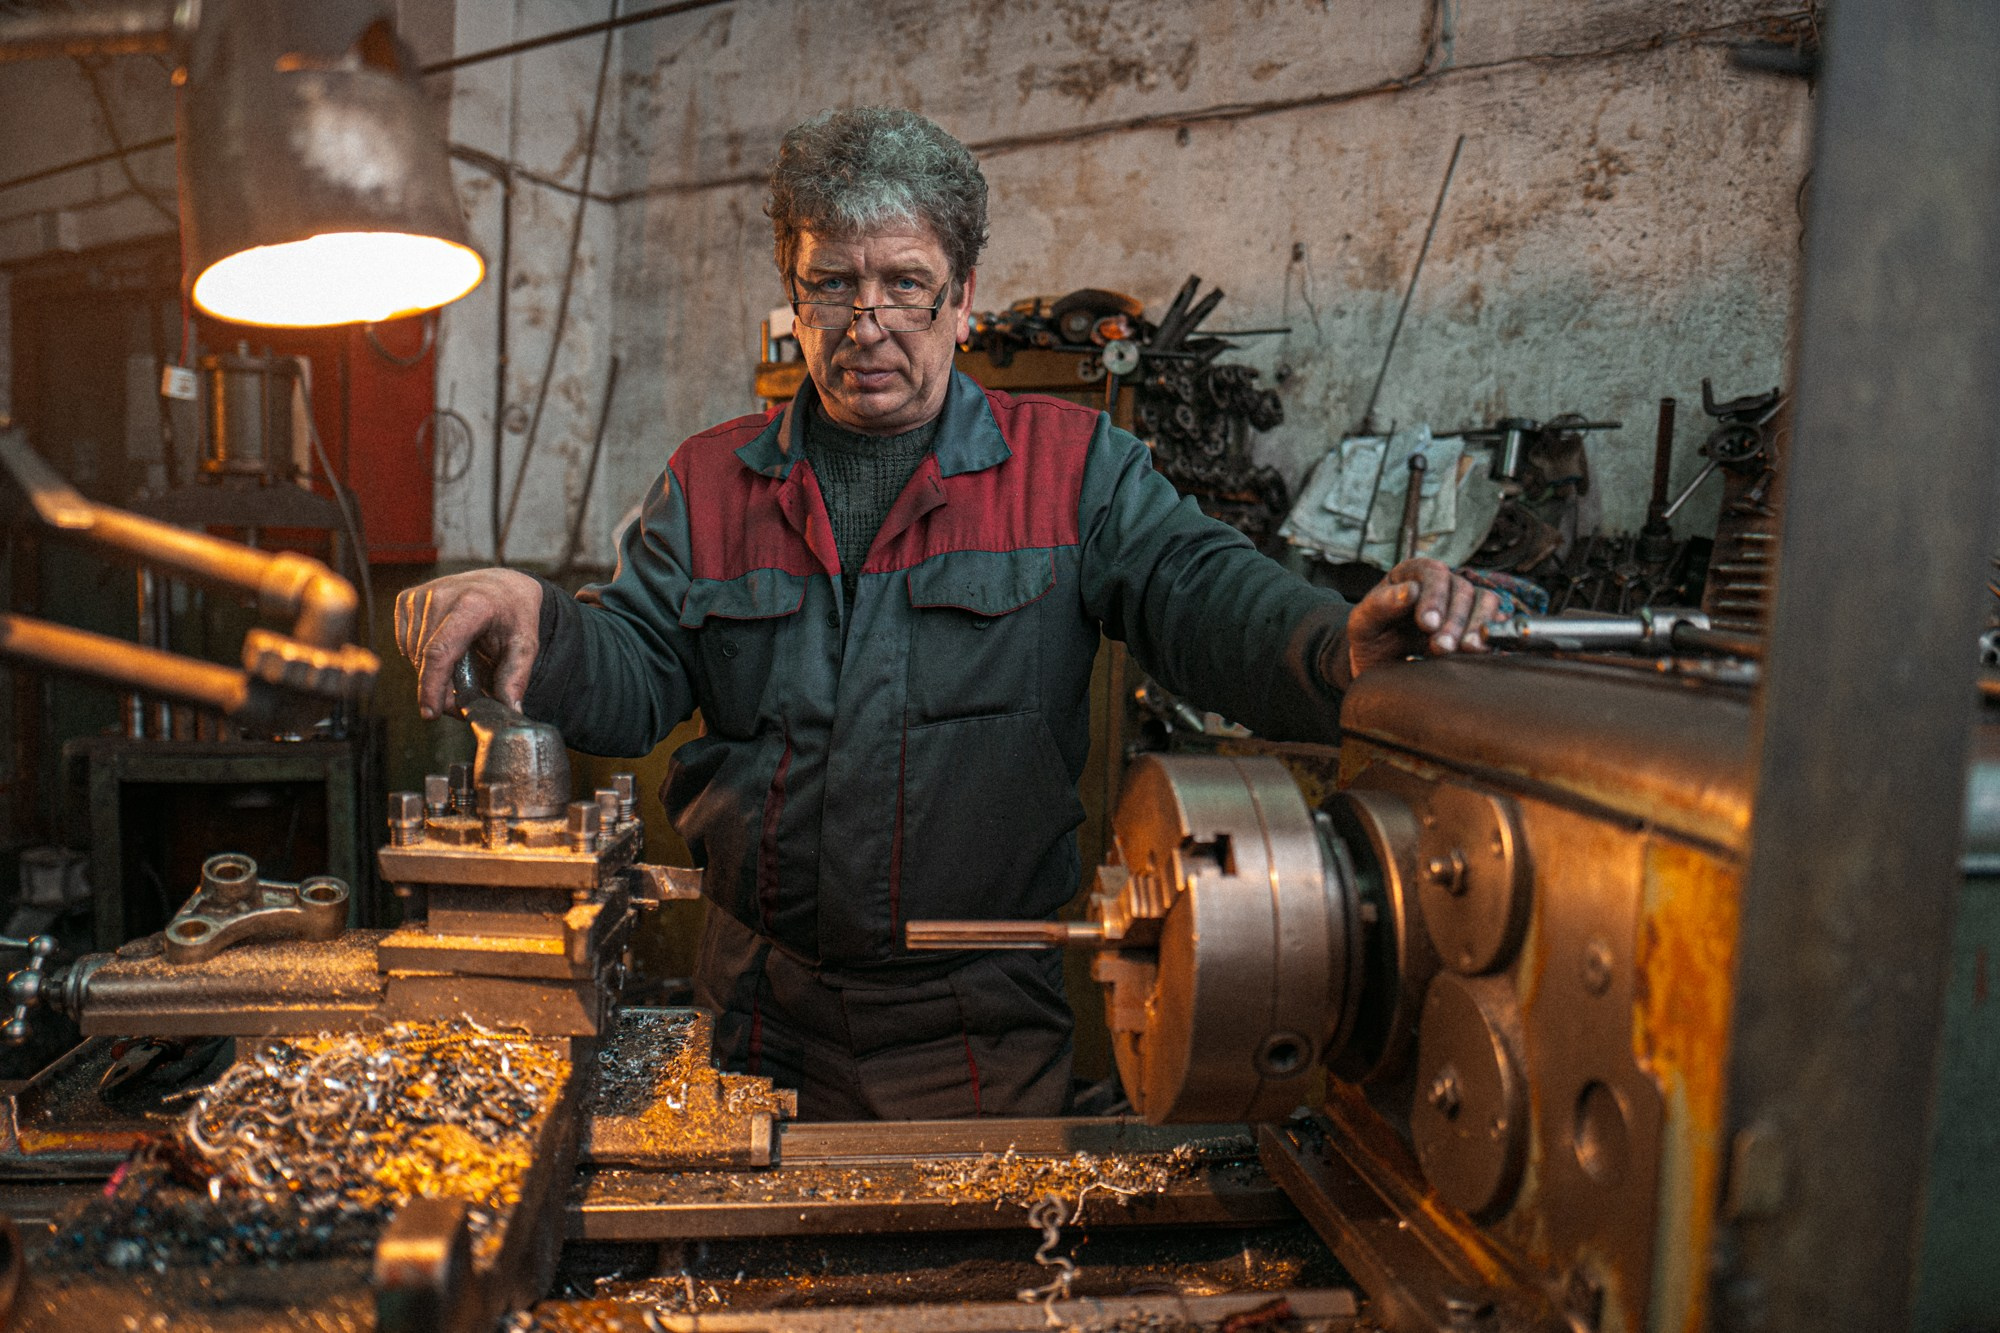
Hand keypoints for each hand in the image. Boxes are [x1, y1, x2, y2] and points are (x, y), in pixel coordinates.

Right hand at [393, 569, 543, 718]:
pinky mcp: (407, 598)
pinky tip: (446, 649)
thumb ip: (516, 677)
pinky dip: (422, 656)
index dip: (432, 686)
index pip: (440, 651)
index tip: (431, 713)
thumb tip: (510, 710)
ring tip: (462, 668)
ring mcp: (421, 595)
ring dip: (433, 673)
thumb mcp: (526, 643)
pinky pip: (406, 644)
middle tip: (464, 700)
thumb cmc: (514, 614)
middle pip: (426, 659)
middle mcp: (441, 595)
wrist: (502, 585)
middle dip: (441, 689)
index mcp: (472, 604)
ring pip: (413, 655)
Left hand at [1347, 558, 1505, 678]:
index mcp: (1412, 574)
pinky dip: (1492, 635)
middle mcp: (1442, 585)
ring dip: (1477, 626)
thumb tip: (1410, 591)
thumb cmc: (1369, 640)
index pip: (1432, 572)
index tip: (1427, 624)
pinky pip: (1495, 623)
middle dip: (1454, 620)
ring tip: (1466, 650)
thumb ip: (1380, 605)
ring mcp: (1462, 604)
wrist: (1380, 667)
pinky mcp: (1476, 626)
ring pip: (1485, 602)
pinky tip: (1482, 652)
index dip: (1433, 596)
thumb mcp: (1362, 623)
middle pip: (1462, 589)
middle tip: (1441, 648)